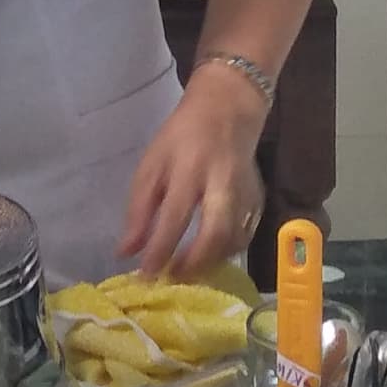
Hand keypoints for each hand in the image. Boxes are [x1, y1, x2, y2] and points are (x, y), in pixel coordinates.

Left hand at [115, 77, 266, 280]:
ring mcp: (245, 192)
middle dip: (193, 264)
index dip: (159, 250)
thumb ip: (139, 209)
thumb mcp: (152, 164)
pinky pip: (245, 236)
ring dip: (209, 263)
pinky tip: (209, 255)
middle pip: (214, 233)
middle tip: (172, 278)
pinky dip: (227, 253)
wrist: (228, 109)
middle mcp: (221, 182)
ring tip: (187, 271)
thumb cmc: (182, 136)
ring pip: (234, 240)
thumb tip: (127, 252)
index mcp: (189, 168)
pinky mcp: (259, 199)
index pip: (174, 217)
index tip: (145, 275)